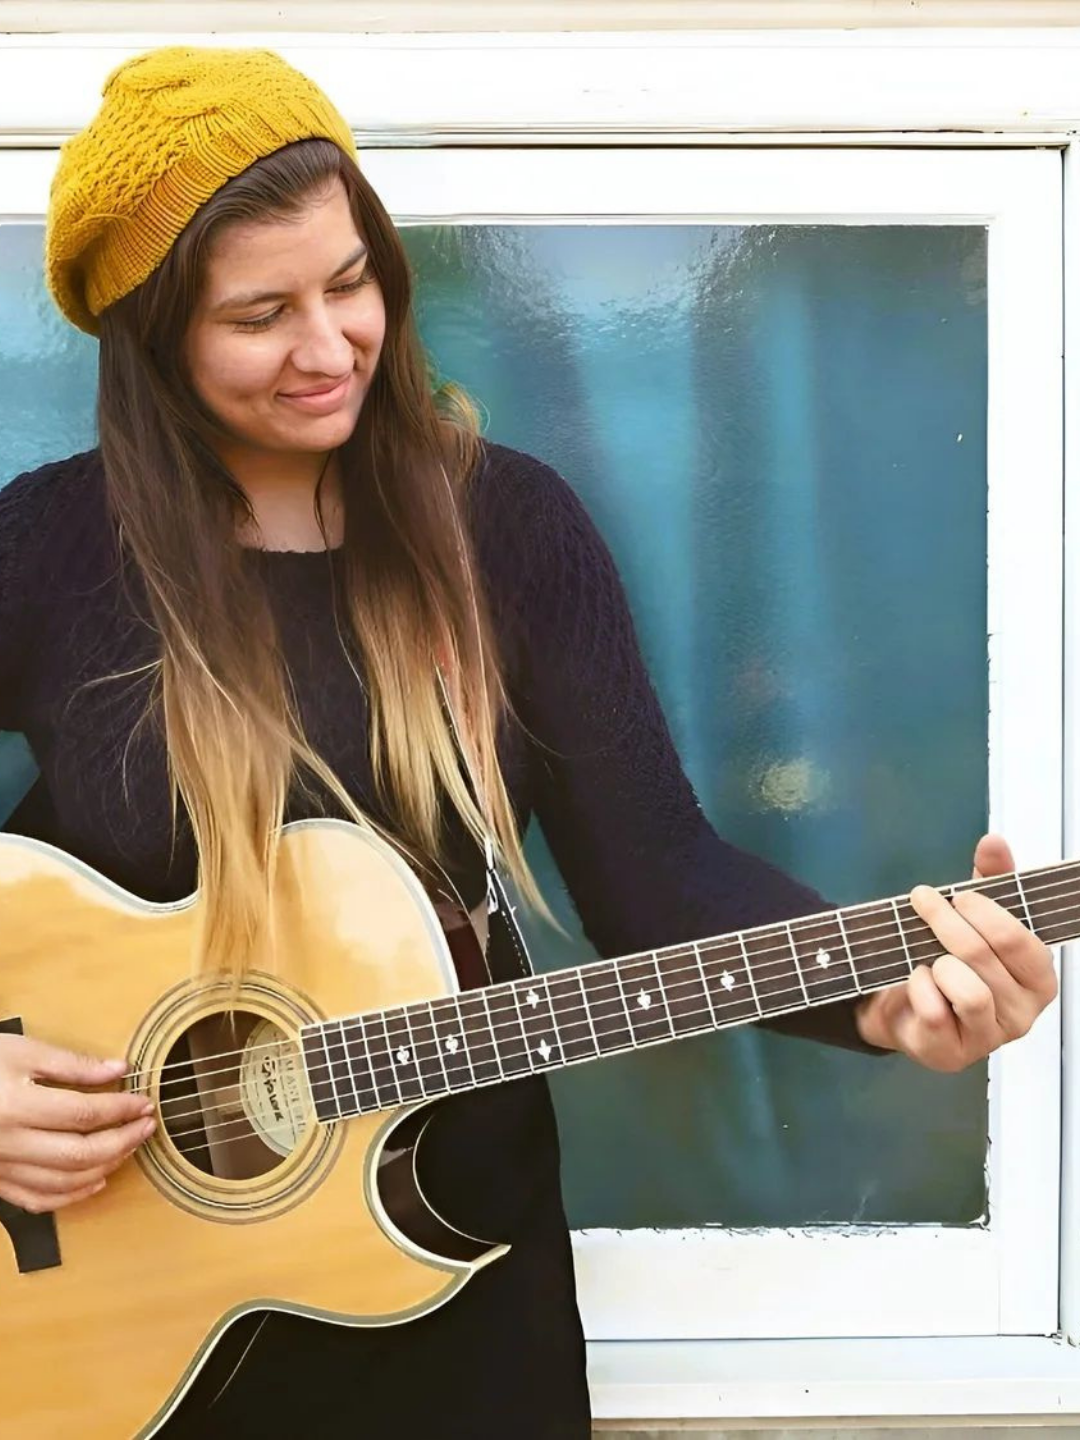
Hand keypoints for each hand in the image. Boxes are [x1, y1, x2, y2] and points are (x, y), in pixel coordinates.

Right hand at [0, 1035, 154, 1212]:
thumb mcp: (21, 1051)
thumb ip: (71, 1064)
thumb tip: (119, 1070)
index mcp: (17, 1106)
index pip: (84, 1114)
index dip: (121, 1111)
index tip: (144, 1103)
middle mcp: (8, 1143)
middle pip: (79, 1154)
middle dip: (122, 1142)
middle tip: (146, 1127)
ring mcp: (0, 1167)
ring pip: (63, 1182)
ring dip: (104, 1168)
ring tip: (128, 1148)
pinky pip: (37, 1200)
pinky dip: (71, 1196)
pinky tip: (95, 1182)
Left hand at [854, 834, 1057, 1071]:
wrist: (903, 1004)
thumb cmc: (950, 959)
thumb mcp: (974, 916)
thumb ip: (991, 879)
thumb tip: (994, 841)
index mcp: (1039, 978)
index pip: (1018, 938)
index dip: (983, 911)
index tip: (956, 895)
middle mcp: (1024, 1013)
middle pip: (982, 955)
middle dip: (945, 921)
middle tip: (922, 901)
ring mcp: (989, 1038)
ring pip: (966, 988)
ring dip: (936, 961)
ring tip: (925, 954)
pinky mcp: (951, 1053)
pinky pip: (934, 1010)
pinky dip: (918, 987)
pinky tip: (916, 980)